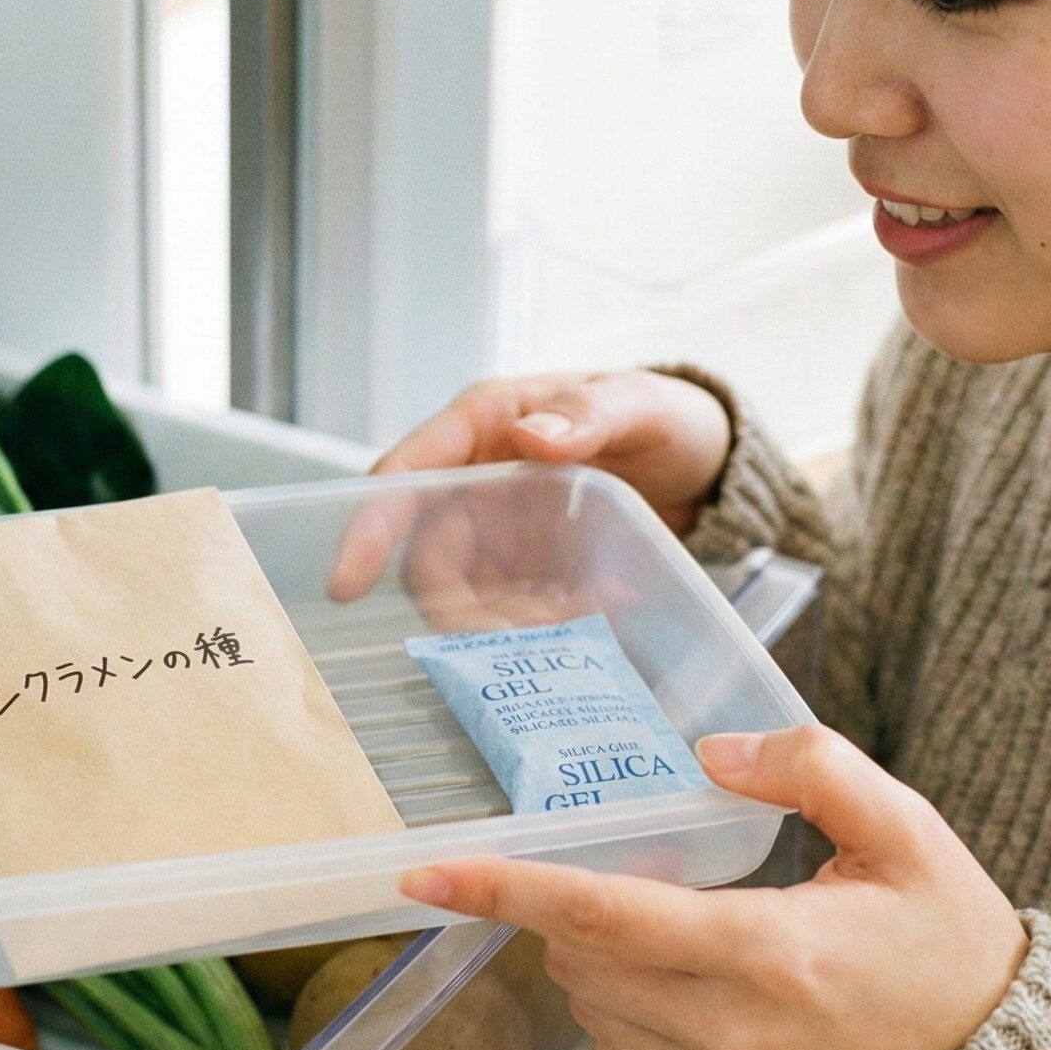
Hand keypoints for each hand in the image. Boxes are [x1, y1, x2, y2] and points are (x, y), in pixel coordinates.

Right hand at [328, 371, 732, 601]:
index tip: (345, 584)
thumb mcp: (641, 404)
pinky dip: (539, 631)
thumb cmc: (665, 417)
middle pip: (430, 556)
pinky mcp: (529, 572)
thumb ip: (592, 413)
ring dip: (501, 626)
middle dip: (456, 608)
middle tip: (509, 645)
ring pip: (467, 596)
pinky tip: (588, 629)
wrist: (705, 466)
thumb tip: (533, 435)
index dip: (368, 527)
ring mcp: (502, 531)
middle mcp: (478, 481)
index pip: (407, 473)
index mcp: (487, 424)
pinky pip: (511, 613)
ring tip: (566, 634)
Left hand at [398, 726, 1029, 1049]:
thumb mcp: (909, 834)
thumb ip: (811, 767)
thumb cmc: (954, 955)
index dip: (505, 889)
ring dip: (597, 961)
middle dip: (572, 907)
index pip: (600, 915)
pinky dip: (627, 1015)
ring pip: (595, 1014)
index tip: (424, 872)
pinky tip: (686, 986)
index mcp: (770, 955)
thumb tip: (710, 751)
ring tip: (672, 927)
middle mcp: (734, 1036)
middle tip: (628, 866)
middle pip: (584, 961)